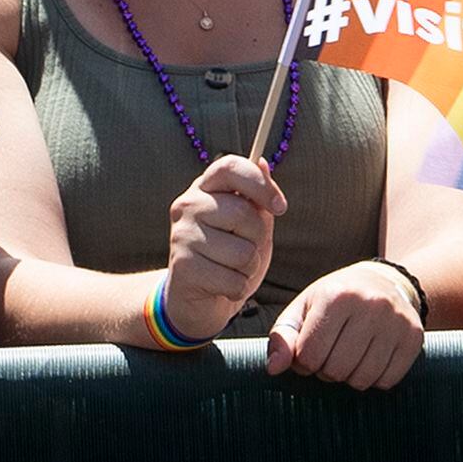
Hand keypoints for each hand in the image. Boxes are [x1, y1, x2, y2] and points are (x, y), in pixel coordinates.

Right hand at [161, 155, 285, 341]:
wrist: (197, 299)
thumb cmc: (228, 256)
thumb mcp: (249, 226)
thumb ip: (257, 198)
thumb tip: (263, 161)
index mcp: (204, 188)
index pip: (231, 167)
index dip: (260, 183)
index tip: (280, 206)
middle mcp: (188, 205)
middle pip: (243, 214)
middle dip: (257, 238)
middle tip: (245, 248)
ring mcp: (182, 235)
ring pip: (242, 252)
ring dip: (248, 268)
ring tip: (232, 269)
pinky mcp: (183, 267)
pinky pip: (233, 280)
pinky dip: (238, 288)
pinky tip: (223, 286)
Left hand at [263, 262, 423, 390]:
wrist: (384, 282)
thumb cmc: (336, 299)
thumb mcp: (304, 308)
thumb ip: (282, 337)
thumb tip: (273, 368)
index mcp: (335, 295)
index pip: (308, 355)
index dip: (303, 362)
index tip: (309, 351)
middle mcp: (369, 304)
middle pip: (335, 370)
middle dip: (326, 370)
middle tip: (331, 354)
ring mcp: (395, 321)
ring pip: (361, 379)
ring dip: (350, 377)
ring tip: (349, 356)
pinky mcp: (414, 338)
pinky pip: (387, 382)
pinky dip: (374, 379)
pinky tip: (371, 358)